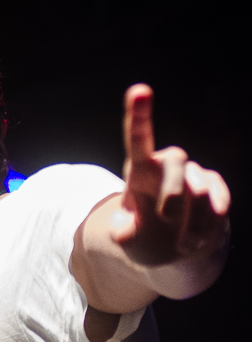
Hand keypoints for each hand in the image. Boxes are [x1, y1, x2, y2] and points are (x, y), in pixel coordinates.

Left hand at [111, 84, 229, 266]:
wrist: (172, 250)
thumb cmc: (144, 239)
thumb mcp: (128, 241)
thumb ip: (124, 234)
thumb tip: (123, 234)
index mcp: (139, 171)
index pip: (138, 139)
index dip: (139, 114)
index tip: (139, 90)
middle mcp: (166, 166)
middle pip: (176, 156)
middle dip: (173, 189)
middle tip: (166, 217)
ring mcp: (193, 176)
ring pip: (200, 185)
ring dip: (192, 219)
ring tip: (181, 245)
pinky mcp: (215, 188)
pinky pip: (219, 200)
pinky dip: (210, 223)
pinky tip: (197, 239)